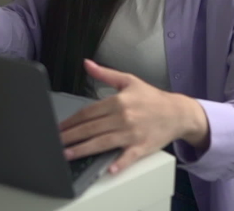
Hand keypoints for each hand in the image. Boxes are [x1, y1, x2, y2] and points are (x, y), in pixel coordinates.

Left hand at [59, 60, 208, 174]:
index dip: (71, 121)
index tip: (59, 127)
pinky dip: (118, 163)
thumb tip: (87, 64)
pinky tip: (108, 169)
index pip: (88, 113)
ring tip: (67, 154)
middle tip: (54, 142)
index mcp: (118, 101)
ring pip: (102, 142)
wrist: (178, 113)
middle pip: (91, 128)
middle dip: (70, 136)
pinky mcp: (141, 147)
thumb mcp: (129, 80)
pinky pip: (128, 157)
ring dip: (83, 149)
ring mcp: (132, 133)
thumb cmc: (152, 98)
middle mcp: (123, 117)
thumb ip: (105, 74)